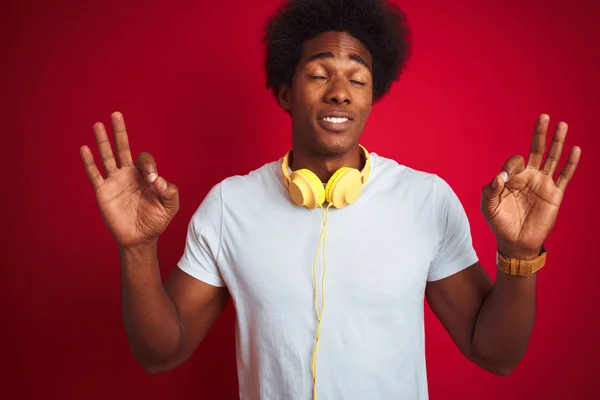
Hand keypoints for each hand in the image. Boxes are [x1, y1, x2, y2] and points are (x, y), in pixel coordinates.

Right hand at [80, 112, 178, 247]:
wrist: (140, 238)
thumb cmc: (156, 220)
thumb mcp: (170, 206)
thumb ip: (170, 192)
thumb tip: (158, 180)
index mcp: (145, 176)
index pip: (144, 160)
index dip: (149, 167)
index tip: (153, 181)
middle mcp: (128, 175)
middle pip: (122, 148)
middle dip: (120, 132)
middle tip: (116, 114)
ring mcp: (115, 182)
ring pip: (107, 157)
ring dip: (102, 141)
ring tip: (98, 125)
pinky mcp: (103, 192)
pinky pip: (95, 174)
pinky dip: (89, 163)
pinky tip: (85, 149)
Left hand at [480, 114, 580, 259]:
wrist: (515, 242)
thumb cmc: (500, 223)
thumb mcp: (488, 207)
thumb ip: (490, 190)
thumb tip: (499, 177)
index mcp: (512, 177)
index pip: (515, 161)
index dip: (511, 166)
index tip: (504, 179)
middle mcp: (529, 177)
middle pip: (536, 150)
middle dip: (540, 133)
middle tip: (544, 116)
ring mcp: (543, 184)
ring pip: (552, 158)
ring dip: (557, 142)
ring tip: (562, 125)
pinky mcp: (555, 194)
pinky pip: (565, 176)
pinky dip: (571, 163)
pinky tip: (575, 149)